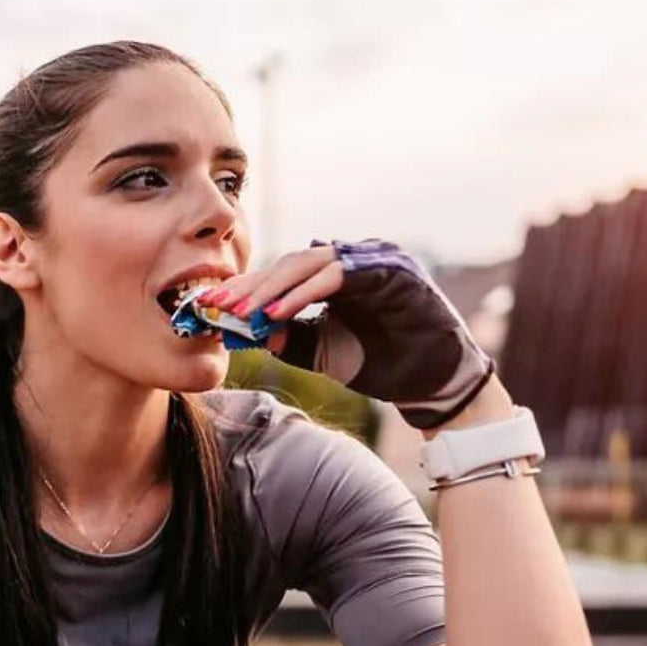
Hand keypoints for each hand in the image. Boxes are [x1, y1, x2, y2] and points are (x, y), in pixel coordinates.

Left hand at [197, 239, 493, 429]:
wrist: (435, 386)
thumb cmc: (382, 363)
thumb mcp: (320, 351)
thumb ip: (286, 337)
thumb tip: (244, 330)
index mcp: (339, 273)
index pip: (284, 274)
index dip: (247, 288)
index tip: (211, 305)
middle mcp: (356, 259)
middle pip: (290, 263)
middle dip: (251, 286)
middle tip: (217, 305)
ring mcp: (376, 260)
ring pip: (310, 263)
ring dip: (271, 288)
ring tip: (241, 312)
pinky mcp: (391, 271)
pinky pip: (338, 276)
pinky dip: (303, 293)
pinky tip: (275, 314)